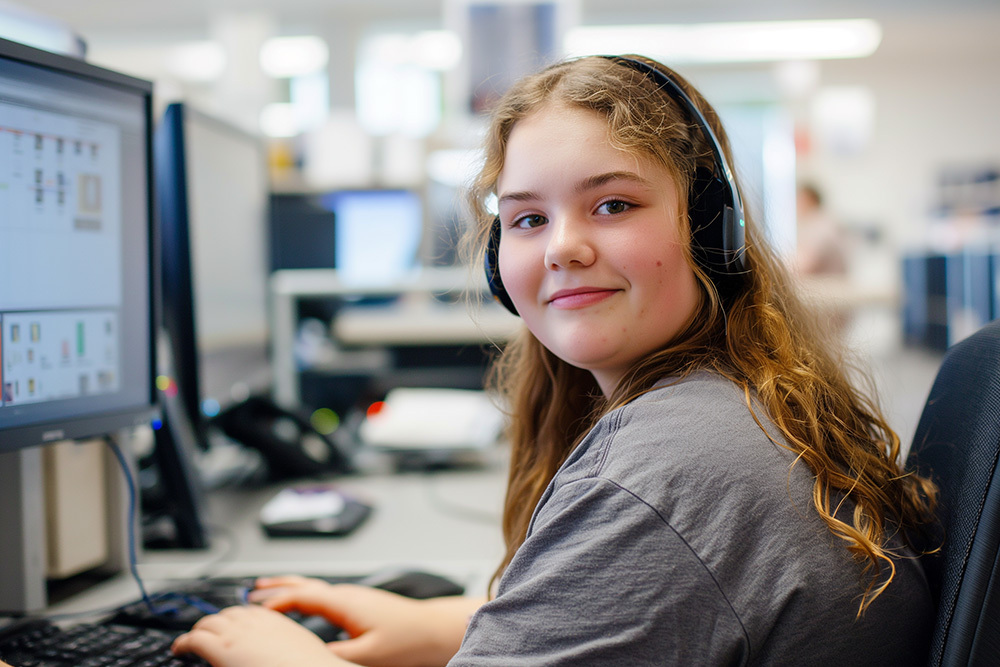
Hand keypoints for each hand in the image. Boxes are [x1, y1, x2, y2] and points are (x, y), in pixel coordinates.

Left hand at [171, 604, 350, 666]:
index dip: (235, 619)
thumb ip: (283, 643)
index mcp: (274, 621)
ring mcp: (236, 634)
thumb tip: (280, 651)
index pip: (248, 612)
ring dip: (200, 630)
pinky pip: (194, 639)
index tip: (230, 626)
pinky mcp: (220, 648)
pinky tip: (179, 649)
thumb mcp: (296, 648)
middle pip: (226, 614)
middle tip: (207, 633)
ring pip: (208, 623)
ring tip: (191, 640)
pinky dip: (183, 642)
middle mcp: (253, 623)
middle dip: (215, 622)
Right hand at [250, 575, 481, 666]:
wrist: (434, 629)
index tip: (253, 611)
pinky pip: (323, 594)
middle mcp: (347, 594)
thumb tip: (308, 654)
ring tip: (268, 591)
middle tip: (250, 593)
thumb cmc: (408, 639)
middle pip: (304, 584)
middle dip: (276, 587)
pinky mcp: (359, 603)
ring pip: (314, 587)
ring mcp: (354, 596)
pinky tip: (302, 605)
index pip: (301, 595)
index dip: (274, 602)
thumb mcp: (367, 655)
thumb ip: (334, 653)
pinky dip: (304, 595)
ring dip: (289, 588)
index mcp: (344, 603)